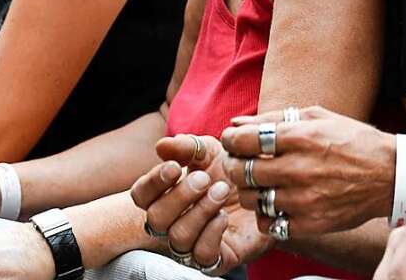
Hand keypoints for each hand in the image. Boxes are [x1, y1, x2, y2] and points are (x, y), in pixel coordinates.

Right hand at [130, 134, 271, 274]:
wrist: (264, 191)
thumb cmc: (229, 170)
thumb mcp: (209, 151)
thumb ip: (186, 146)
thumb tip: (161, 146)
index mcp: (165, 195)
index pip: (140, 195)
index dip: (153, 182)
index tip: (175, 167)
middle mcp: (173, 222)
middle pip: (156, 218)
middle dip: (180, 196)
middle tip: (205, 178)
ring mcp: (192, 243)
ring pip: (178, 238)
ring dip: (200, 211)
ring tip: (222, 191)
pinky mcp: (215, 259)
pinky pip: (201, 256)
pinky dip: (212, 233)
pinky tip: (224, 216)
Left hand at [221, 106, 393, 235]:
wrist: (391, 174)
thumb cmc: (350, 140)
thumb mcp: (314, 117)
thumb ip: (271, 119)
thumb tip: (236, 122)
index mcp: (299, 137)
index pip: (243, 140)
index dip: (230, 140)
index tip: (233, 141)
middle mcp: (300, 169)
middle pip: (241, 171)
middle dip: (233, 165)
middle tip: (237, 163)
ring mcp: (305, 200)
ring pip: (251, 200)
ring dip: (248, 191)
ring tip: (257, 184)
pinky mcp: (312, 223)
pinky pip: (270, 225)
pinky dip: (266, 215)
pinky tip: (274, 203)